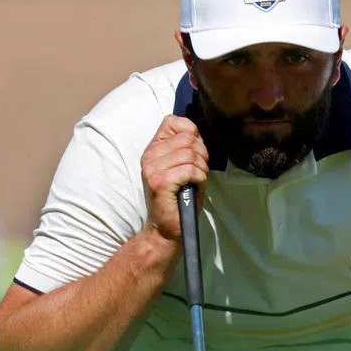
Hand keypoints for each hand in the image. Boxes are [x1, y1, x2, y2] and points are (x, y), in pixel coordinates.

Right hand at [140, 115, 209, 243]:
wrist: (167, 229)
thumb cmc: (180, 198)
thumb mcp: (182, 167)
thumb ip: (186, 147)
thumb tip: (196, 132)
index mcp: (153, 149)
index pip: (173, 121)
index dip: (191, 133)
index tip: (194, 153)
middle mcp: (149, 156)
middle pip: (188, 138)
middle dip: (202, 154)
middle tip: (198, 171)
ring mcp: (152, 169)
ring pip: (191, 154)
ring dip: (201, 169)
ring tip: (195, 181)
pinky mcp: (160, 182)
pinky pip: (191, 169)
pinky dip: (199, 178)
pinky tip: (193, 187)